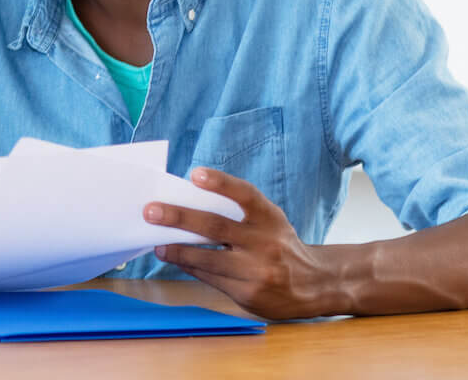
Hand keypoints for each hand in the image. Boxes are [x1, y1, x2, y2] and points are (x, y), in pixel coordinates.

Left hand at [147, 167, 337, 318]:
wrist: (316, 284)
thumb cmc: (279, 244)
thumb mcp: (269, 222)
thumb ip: (237, 214)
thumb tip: (185, 204)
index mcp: (269, 218)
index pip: (246, 195)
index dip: (221, 183)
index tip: (196, 174)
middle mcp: (265, 242)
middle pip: (216, 227)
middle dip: (179, 218)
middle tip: (151, 211)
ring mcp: (257, 270)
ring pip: (207, 259)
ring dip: (177, 250)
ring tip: (157, 244)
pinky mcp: (249, 293)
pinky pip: (211, 278)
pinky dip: (190, 267)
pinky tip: (176, 259)